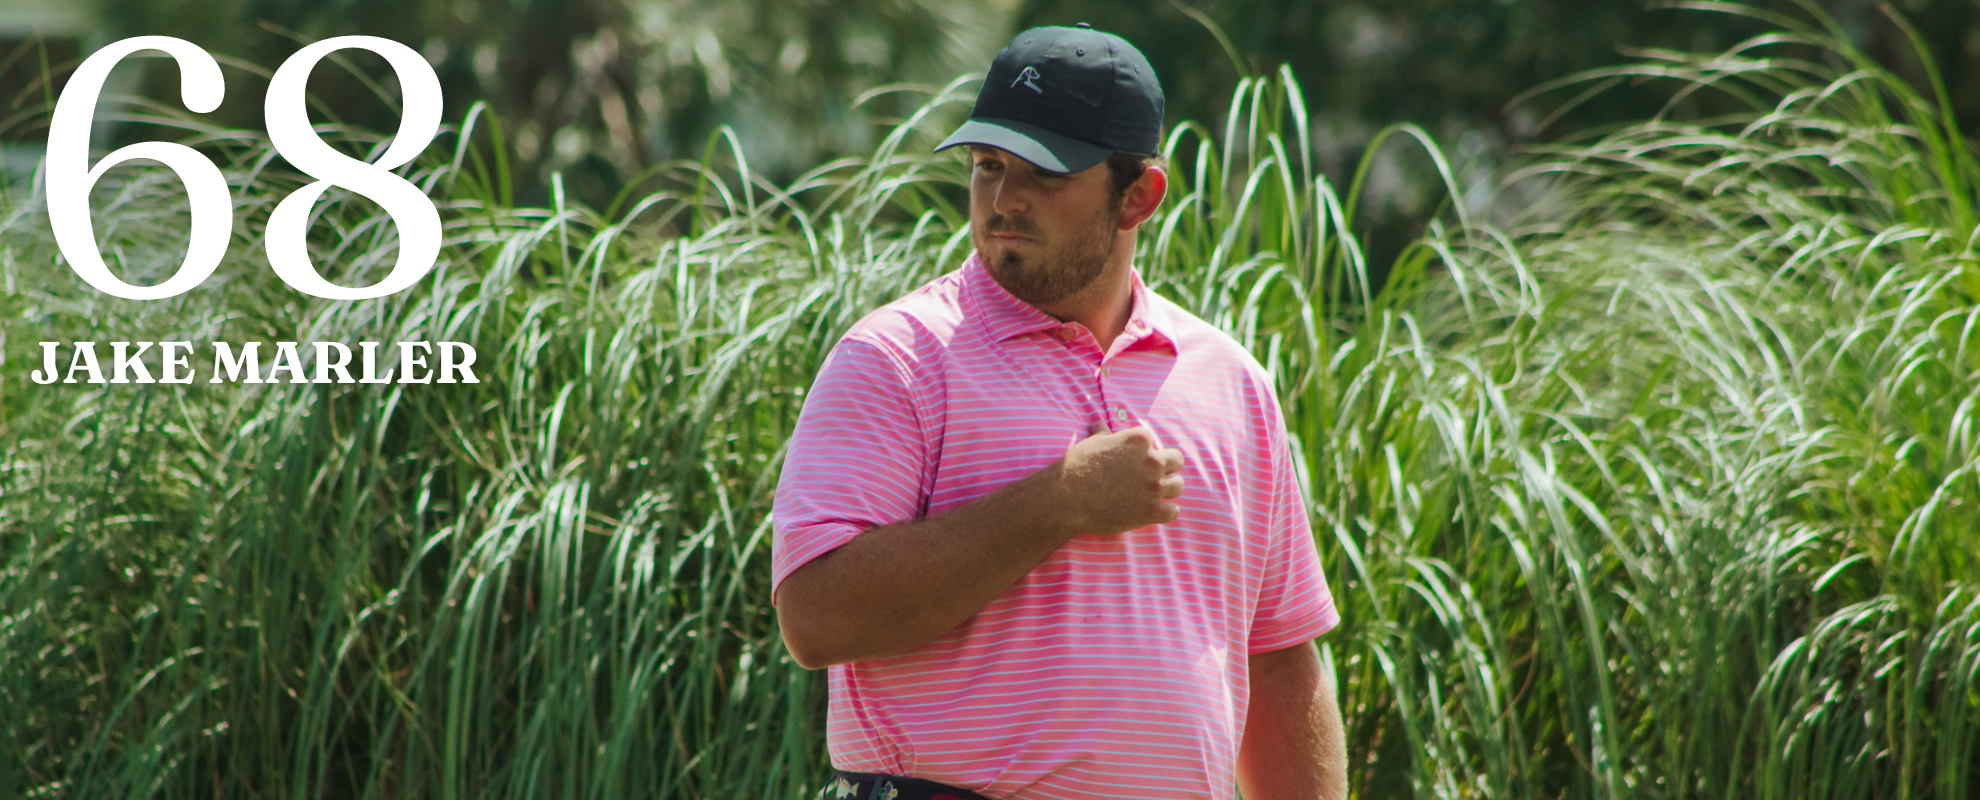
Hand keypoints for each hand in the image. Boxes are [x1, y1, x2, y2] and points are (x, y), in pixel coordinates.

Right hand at [1055, 422, 1184, 534]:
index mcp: (1140, 440)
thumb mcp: (1091, 444)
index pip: (1157, 444)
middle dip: (1166, 469)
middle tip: (1150, 479)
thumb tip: (1099, 424)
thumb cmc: (1076, 467)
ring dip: (1167, 490)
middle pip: (1176, 462)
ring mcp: (1154, 486)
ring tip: (1152, 496)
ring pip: (1178, 486)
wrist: (1066, 497)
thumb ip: (1103, 434)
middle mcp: (1153, 461)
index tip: (1136, 464)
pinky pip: (1173, 511)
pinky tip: (1153, 512)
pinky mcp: (1152, 511)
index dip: (1148, 455)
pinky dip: (1165, 512)